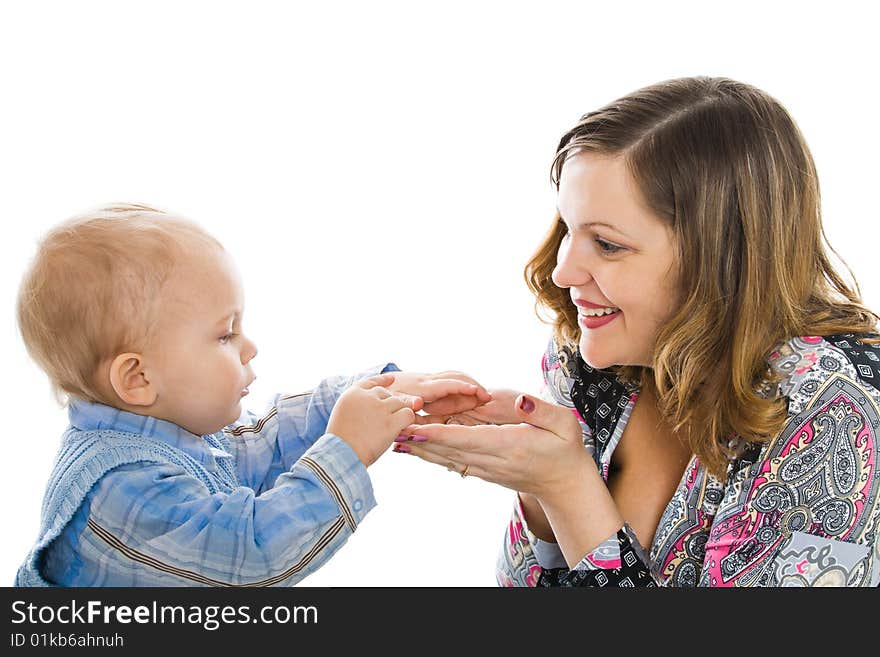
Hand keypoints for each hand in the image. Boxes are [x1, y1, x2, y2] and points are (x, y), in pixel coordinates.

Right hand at [328, 373, 419, 466]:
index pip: (371, 381)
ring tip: (395, 426)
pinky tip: (403, 429)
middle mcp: (367, 397)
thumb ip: (358, 407)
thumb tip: (377, 408)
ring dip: (400, 413)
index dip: (383, 380)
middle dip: (392, 404)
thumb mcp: (342, 416)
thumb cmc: (341, 442)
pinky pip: (408, 414)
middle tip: (392, 418)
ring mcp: (380, 408)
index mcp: (352, 394)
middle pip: (388, 394)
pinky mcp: (391, 422)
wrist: (341, 455)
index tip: (392, 379)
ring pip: (400, 403)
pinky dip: (408, 421)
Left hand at [388, 370, 491, 415]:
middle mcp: (427, 379)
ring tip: (483, 396)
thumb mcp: (393, 402)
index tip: (479, 392)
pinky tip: (471, 394)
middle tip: (487, 397)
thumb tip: (418, 403)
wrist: (376, 386)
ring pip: (454, 374)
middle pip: (455, 375)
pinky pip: (450, 378)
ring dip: (470, 382)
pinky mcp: (430, 380)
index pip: (446, 384)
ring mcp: (429, 378)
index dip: (463, 388)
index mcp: (420, 387)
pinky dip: (463, 384)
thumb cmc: (385, 398)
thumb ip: (406, 404)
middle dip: (473, 383)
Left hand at [396, 393, 593, 498]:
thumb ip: (541, 411)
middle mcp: (492, 461)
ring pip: (446, 457)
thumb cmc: (566, 450)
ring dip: (419, 449)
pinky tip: (412, 449)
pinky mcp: (483, 470)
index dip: (439, 433)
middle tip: (391, 429)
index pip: (468, 439)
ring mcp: (485, 468)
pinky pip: (451, 461)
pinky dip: (430, 454)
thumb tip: (521, 399)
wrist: (565, 485)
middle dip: (419, 440)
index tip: (415, 428)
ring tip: (392, 438)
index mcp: (509, 446)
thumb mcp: (563, 425)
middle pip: (448, 450)